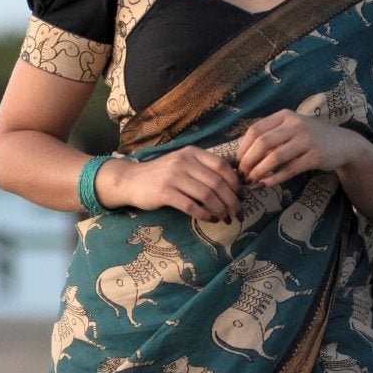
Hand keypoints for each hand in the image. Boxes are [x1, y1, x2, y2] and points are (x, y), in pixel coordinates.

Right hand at [98, 146, 241, 220]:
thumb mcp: (183, 163)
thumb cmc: (161, 174)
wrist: (131, 180)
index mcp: (192, 153)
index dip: (235, 182)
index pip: (221, 165)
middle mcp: (184, 162)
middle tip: (238, 213)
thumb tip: (234, 177)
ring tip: (226, 219)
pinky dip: (204, 214)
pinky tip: (210, 219)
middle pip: (217, 182)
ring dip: (220, 210)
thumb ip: (204, 167)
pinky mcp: (165, 192)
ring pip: (206, 195)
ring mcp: (174, 176)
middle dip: (231, 201)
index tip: (242, 196)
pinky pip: (191, 205)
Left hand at [235, 111, 358, 186]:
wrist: (344, 144)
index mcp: (285, 115)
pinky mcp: (314, 156)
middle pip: (262, 144)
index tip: (237, 163)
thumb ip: (271, 135)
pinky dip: (274, 179)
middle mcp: (295, 124)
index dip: (242, 148)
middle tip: (242, 175)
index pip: (255, 130)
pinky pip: (288, 169)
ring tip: (251, 181)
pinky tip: (266, 184)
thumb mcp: (292, 128)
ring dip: (258, 172)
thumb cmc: (312, 137)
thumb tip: (243, 155)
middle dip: (247, 162)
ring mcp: (306, 140)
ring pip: (273, 157)